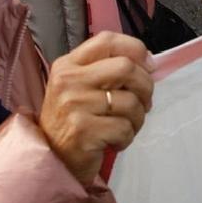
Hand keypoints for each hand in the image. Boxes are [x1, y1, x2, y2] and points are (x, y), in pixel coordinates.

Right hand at [39, 32, 152, 185]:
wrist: (52, 161)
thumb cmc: (72, 122)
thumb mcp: (80, 88)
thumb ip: (107, 70)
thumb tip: (149, 63)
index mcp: (68, 65)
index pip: (107, 40)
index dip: (135, 49)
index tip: (148, 67)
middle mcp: (68, 81)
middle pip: (126, 67)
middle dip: (145, 87)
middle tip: (143, 104)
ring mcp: (74, 105)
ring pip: (131, 101)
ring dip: (137, 118)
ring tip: (124, 127)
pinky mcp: (83, 130)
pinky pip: (124, 127)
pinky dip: (127, 137)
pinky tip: (114, 141)